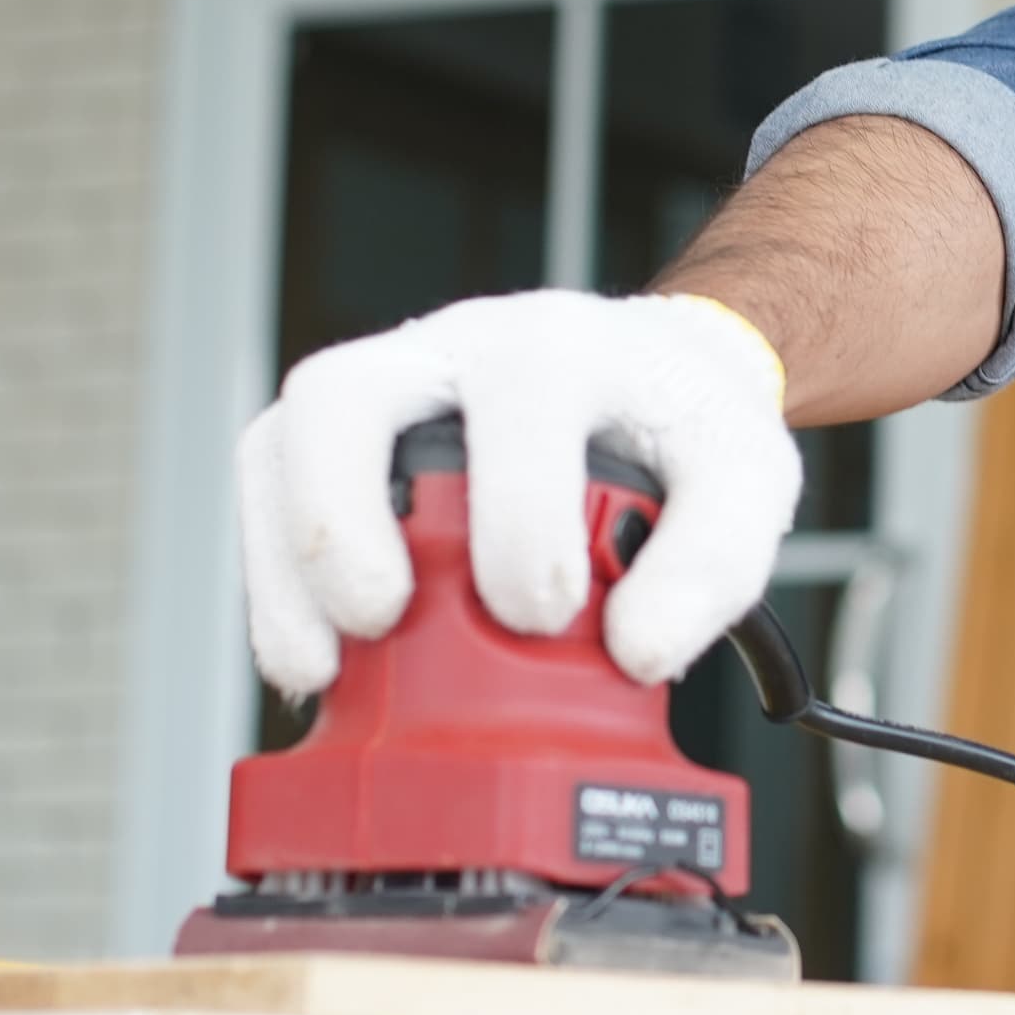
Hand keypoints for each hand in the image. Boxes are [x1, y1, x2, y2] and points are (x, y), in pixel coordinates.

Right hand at [237, 290, 801, 695]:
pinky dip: (274, 576)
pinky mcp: (343, 433)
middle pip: (345, 397)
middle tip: (386, 624)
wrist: (661, 374)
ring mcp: (387, 382)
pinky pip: (269, 481)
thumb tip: (637, 653)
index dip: (517, 520)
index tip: (544, 616)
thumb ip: (714, 564)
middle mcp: (455, 346)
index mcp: (558, 345)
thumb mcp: (744, 481)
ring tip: (320, 669)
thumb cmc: (687, 428)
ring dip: (286, 561)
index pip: (516, 404)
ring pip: (285, 438)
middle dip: (342, 523)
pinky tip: (314, 660)